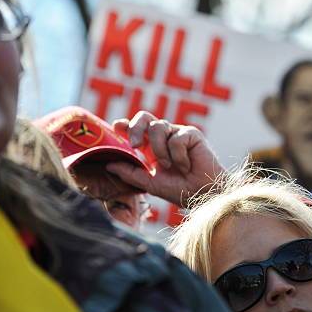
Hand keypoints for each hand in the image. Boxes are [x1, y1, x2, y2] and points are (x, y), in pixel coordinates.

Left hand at [106, 111, 223, 205]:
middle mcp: (164, 137)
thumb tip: (108, 164)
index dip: (125, 125)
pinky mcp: (191, 134)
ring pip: (159, 127)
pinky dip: (179, 156)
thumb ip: (130, 173)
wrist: (203, 193)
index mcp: (152, 147)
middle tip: (135, 145)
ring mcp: (178, 134)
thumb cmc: (180, 190)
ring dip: (161, 150)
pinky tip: (187, 165)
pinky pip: (176, 138)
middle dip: (136, 128)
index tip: (117, 127)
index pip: (136, 128)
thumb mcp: (150, 183)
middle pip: (145, 117)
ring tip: (170, 166)